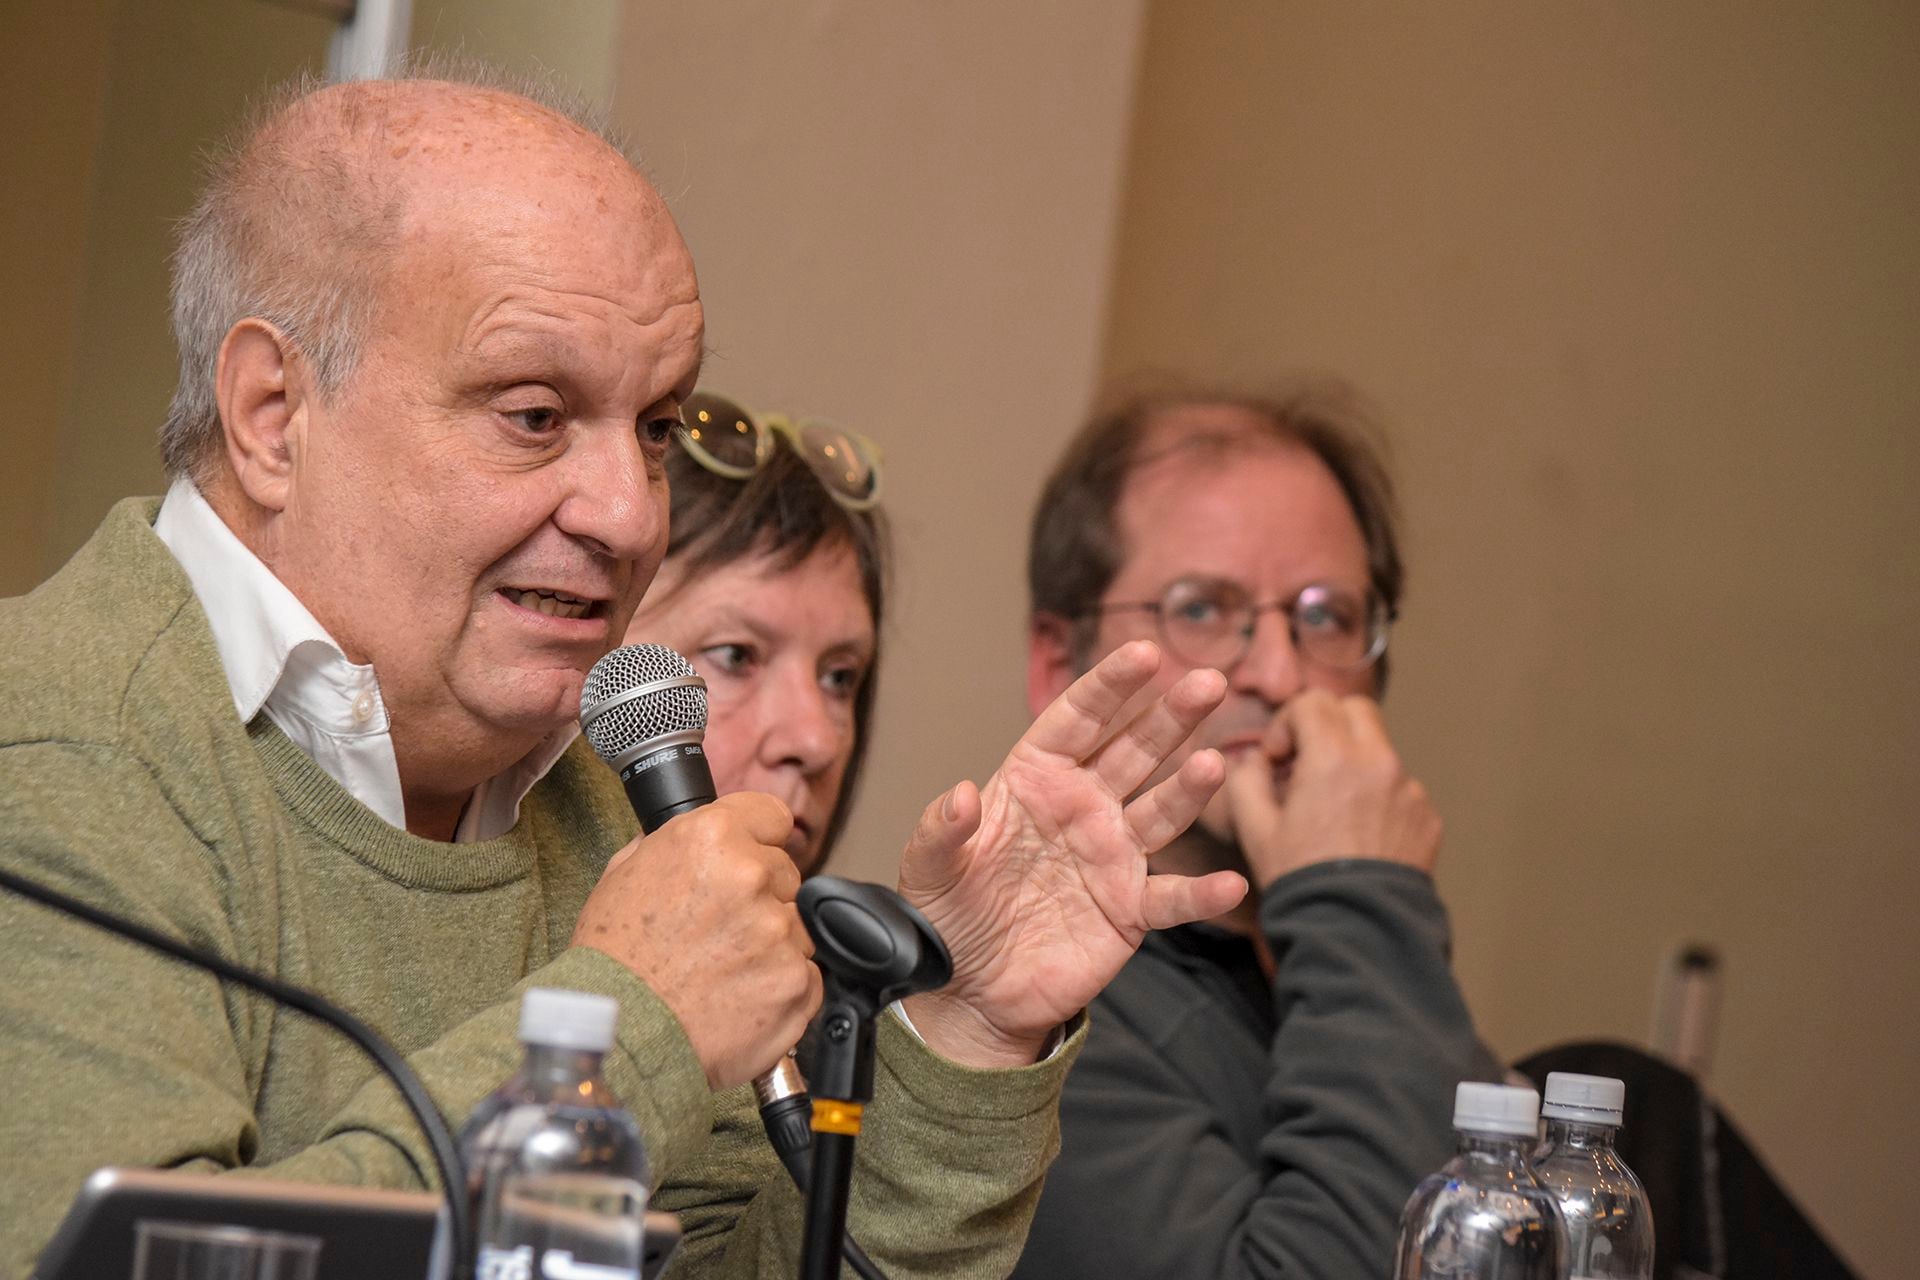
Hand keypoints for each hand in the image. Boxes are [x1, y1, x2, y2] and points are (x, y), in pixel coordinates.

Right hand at [573, 792, 821, 1089]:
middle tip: (718, 931)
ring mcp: (778, 931)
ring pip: (795, 927)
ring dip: (770, 945)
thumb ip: (673, 843)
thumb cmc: (613, 959)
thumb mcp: (624, 873)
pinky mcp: (795, 981)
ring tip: (722, 971)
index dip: (759, 839)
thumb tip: (700, 830)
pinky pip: (806, 975)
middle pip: (784, 874)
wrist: (618, 1035)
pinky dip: (781, 988)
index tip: (752, 856)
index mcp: (711, 838)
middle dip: (760, 897)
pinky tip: (740, 998)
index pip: (772, 816)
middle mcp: (751, 876)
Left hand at [897, 641, 1247, 1066]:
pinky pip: (1173, 898)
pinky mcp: (1129, 910)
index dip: (1111, 685)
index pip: (1078, 720)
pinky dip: (1202, 892)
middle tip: (1209, 681)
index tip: (1146, 652)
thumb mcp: (927, 871)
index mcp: (1035, 779)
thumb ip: (940, 831)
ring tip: (1213, 764)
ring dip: (1190, 788)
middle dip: (1171, 715)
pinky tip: (1231, 883)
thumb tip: (960, 795)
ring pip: (1162, 810)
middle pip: (1135, 750)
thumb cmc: (947, 917)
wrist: (970, 992)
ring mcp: (1112, 856)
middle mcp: (1083, 807)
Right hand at [1223, 689, 1441, 886]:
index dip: (1286, 724)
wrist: (1358, 931)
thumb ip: (1246, 780)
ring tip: (1331, 809)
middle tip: (1306, 763)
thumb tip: (1253, 761)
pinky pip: (1400, 789)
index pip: (1312, 702)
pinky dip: (1378, 798)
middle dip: (1326, 726)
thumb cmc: (1302, 880)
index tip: (1279, 759)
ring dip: (1353, 763)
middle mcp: (1379, 764)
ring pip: (1380, 750)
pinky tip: (1359, 836)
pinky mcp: (1427, 817)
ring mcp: (1409, 790)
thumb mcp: (1255, 830)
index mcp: (1334, 758)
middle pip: (1355, 710)